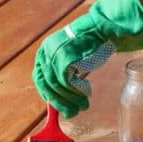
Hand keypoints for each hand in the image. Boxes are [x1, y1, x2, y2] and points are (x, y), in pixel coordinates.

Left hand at [33, 0, 142, 117]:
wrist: (103, 28)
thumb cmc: (89, 46)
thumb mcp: (70, 59)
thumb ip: (62, 74)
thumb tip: (60, 99)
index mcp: (44, 51)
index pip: (40, 80)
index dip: (50, 96)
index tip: (60, 107)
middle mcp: (46, 51)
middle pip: (47, 85)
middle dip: (61, 102)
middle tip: (73, 113)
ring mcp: (54, 53)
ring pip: (57, 85)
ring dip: (71, 99)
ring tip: (83, 105)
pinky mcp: (66, 57)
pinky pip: (67, 81)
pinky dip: (77, 90)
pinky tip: (86, 93)